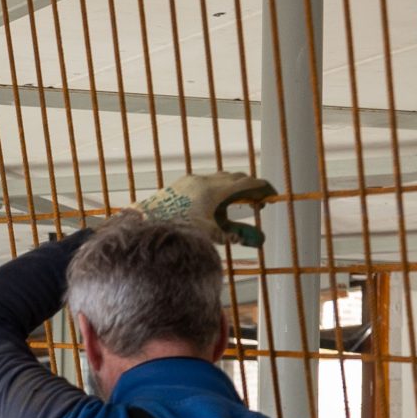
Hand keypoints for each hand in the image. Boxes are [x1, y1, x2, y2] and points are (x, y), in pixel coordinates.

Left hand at [130, 172, 276, 247]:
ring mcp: (190, 180)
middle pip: (234, 178)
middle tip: (258, 201)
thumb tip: (242, 239)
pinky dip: (217, 189)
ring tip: (239, 203)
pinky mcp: (180, 184)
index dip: (261, 187)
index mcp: (214, 190)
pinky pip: (205, 182)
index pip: (245, 183)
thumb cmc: (176, 229)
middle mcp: (203, 181)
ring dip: (232, 188)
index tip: (272, 193)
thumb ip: (227, 235)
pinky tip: (215, 203)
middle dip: (249, 188)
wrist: (145, 223)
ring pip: (219, 179)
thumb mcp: (207, 235)